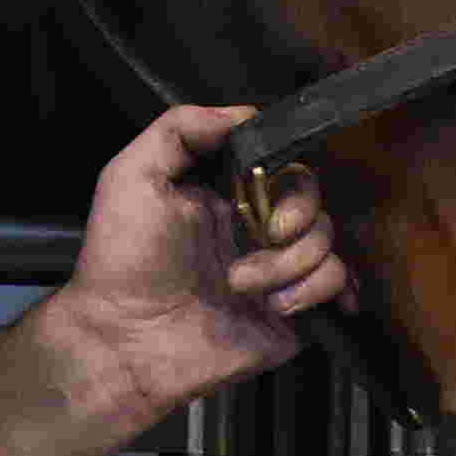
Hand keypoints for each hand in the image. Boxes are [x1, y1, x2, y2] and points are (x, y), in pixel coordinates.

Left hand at [47, 101, 350, 421]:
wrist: (124, 343)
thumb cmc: (120, 262)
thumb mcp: (131, 176)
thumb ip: (180, 130)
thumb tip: (243, 112)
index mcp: (224, 196)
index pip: (279, 164)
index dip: (283, 170)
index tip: (261, 186)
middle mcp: (254, 231)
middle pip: (312, 200)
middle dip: (297, 213)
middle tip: (266, 233)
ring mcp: (276, 272)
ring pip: (326, 242)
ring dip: (290, 262)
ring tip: (241, 287)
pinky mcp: (293, 312)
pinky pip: (335, 284)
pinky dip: (315, 289)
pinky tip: (278, 306)